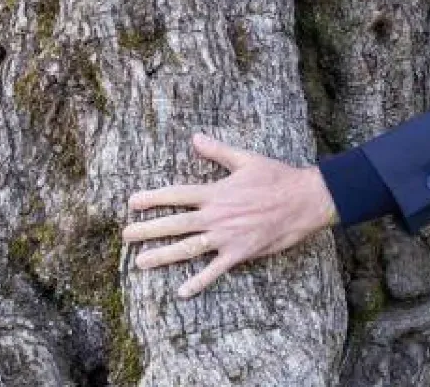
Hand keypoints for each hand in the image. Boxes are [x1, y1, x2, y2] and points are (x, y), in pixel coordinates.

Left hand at [122, 133, 338, 297]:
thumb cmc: (277, 177)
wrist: (304, 200)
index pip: (177, 195)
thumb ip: (218, 151)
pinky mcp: (240, 253)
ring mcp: (227, 237)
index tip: (131, 202)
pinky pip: (215, 270)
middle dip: (147, 229)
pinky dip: (199, 281)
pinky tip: (182, 291)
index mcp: (216, 192)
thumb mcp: (246, 159)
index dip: (153, 198)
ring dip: (163, 255)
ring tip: (140, 262)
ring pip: (188, 248)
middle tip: (125, 235)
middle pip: (175, 223)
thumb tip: (194, 138)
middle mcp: (217, 216)